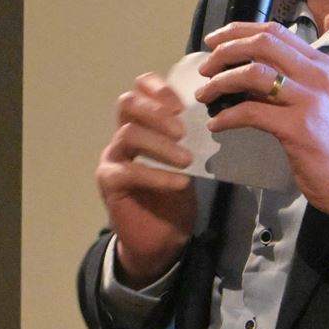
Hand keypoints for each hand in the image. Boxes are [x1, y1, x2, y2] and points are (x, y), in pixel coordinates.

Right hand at [95, 72, 197, 283]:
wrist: (161, 240)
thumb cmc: (175, 197)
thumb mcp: (189, 162)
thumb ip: (193, 139)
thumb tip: (219, 116)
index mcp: (142, 125)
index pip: (140, 90)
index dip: (159, 88)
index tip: (182, 104)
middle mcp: (122, 137)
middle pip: (127, 104)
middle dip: (157, 112)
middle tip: (183, 131)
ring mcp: (113, 158)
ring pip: (128, 134)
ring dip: (160, 144)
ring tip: (187, 160)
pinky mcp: (109, 183)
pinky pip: (129, 171)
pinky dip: (157, 174)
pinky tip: (180, 182)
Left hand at [196, 22, 328, 221]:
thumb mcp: (314, 101)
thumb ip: (286, 83)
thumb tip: (243, 76)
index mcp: (320, 65)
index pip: (275, 32)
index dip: (239, 32)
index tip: (215, 41)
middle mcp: (317, 75)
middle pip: (262, 44)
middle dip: (225, 51)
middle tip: (205, 68)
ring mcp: (309, 100)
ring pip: (253, 74)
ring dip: (221, 82)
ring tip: (205, 94)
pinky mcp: (298, 128)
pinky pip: (251, 113)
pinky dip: (227, 117)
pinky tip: (217, 124)